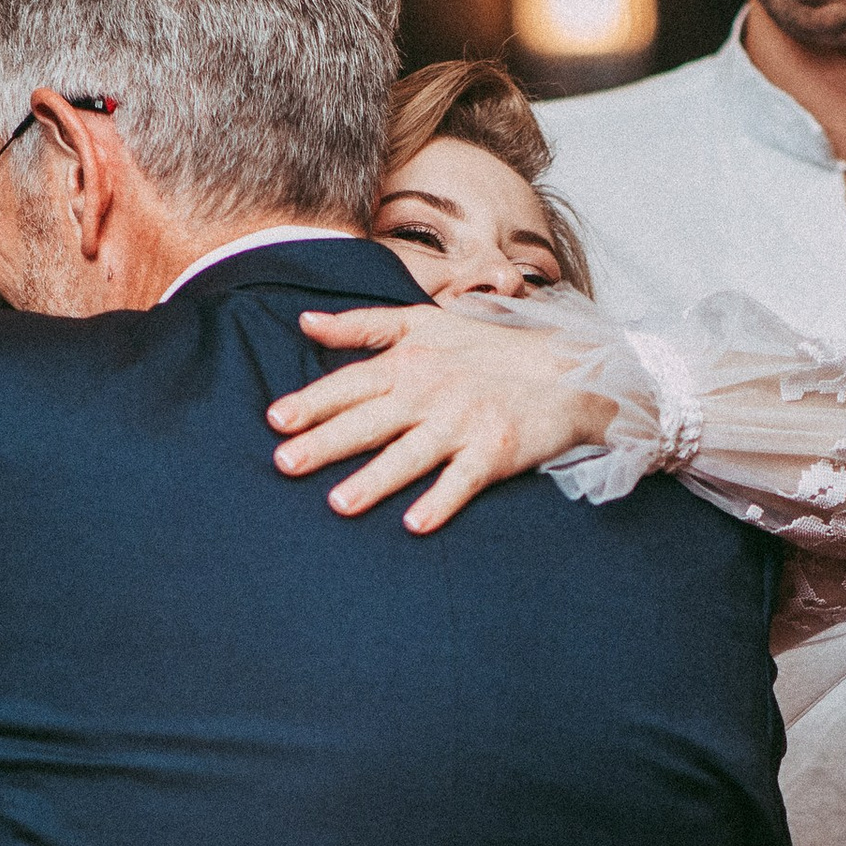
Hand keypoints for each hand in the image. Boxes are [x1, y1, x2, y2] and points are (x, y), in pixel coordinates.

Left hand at [267, 305, 616, 531]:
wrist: (569, 370)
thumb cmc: (490, 350)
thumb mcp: (425, 322)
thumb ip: (363, 325)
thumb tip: (306, 324)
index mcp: (409, 361)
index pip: (352, 383)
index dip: (313, 402)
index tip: (277, 421)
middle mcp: (431, 392)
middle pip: (371, 420)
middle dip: (327, 442)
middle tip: (285, 463)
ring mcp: (464, 422)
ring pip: (411, 454)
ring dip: (376, 479)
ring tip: (339, 504)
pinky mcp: (496, 450)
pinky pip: (464, 480)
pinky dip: (442, 501)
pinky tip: (415, 523)